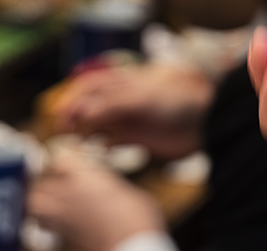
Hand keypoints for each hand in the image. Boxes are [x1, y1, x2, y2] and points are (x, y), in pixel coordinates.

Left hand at [28, 152, 166, 250]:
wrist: (134, 249)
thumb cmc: (138, 217)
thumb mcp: (126, 189)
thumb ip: (109, 184)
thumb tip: (105, 187)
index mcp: (84, 176)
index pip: (59, 159)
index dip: (63, 158)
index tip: (69, 158)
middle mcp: (68, 195)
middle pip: (37, 184)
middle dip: (41, 182)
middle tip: (51, 181)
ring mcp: (63, 218)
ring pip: (33, 205)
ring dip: (36, 202)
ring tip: (46, 202)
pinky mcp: (66, 239)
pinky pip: (46, 225)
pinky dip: (46, 222)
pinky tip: (58, 221)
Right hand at [54, 63, 215, 160]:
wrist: (204, 122)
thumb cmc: (176, 100)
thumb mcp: (142, 99)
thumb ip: (112, 104)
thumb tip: (83, 113)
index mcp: (119, 82)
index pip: (86, 88)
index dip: (71, 100)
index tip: (62, 117)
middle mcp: (118, 100)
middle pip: (87, 108)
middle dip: (73, 119)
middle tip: (66, 134)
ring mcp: (126, 119)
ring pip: (96, 126)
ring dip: (84, 134)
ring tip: (78, 145)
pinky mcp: (134, 138)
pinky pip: (110, 143)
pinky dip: (101, 148)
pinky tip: (98, 152)